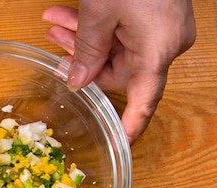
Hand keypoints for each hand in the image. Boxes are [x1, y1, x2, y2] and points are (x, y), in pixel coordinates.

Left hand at [43, 1, 195, 142]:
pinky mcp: (155, 14)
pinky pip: (121, 29)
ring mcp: (161, 29)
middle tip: (54, 46)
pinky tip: (66, 17)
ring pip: (114, 46)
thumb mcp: (101, 12)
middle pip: (118, 69)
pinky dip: (95, 24)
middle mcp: (164, 44)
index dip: (129, 127)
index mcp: (158, 52)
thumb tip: (77, 83)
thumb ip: (87, 51)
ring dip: (82, 37)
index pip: (143, 102)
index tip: (118, 146)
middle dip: (82, 58)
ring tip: (52, 25)